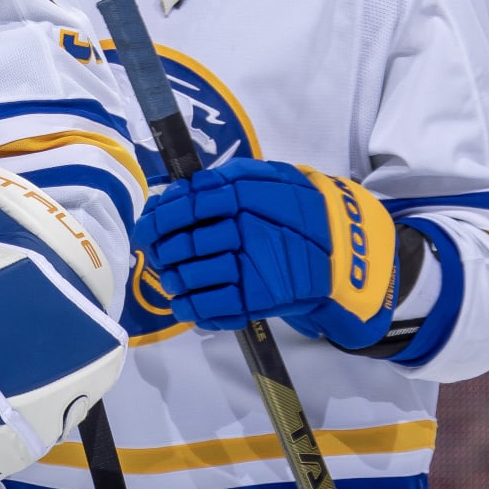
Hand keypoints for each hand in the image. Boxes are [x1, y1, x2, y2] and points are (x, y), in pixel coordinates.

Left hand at [134, 158, 397, 348]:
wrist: (343, 248)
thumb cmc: (293, 209)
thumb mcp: (261, 180)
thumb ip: (220, 183)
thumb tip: (172, 194)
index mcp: (242, 195)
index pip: (185, 206)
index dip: (158, 219)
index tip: (146, 229)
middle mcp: (244, 229)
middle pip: (184, 243)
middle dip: (163, 251)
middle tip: (156, 256)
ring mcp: (252, 265)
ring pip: (192, 275)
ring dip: (173, 279)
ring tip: (170, 279)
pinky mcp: (260, 298)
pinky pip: (213, 307)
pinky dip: (191, 308)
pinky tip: (184, 304)